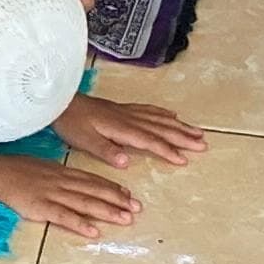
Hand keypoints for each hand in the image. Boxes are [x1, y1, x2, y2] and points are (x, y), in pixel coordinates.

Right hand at [0, 153, 148, 237]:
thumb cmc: (19, 170)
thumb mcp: (45, 167)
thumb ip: (63, 175)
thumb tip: (78, 181)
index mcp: (65, 172)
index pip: (94, 180)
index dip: (113, 188)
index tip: (129, 195)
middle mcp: (64, 182)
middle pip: (95, 192)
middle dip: (118, 200)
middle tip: (137, 208)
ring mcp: (54, 195)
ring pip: (85, 204)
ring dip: (107, 212)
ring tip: (125, 219)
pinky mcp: (42, 208)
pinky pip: (64, 217)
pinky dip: (80, 224)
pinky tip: (94, 232)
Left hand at [58, 93, 207, 168]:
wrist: (59, 101)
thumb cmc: (71, 123)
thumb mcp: (84, 141)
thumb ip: (106, 151)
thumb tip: (127, 162)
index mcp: (121, 128)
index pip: (150, 141)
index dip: (168, 150)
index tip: (185, 159)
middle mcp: (128, 118)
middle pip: (161, 128)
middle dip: (183, 137)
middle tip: (203, 145)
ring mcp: (127, 111)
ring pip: (159, 118)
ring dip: (179, 126)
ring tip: (197, 132)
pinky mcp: (122, 108)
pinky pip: (149, 110)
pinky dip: (163, 114)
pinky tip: (172, 116)